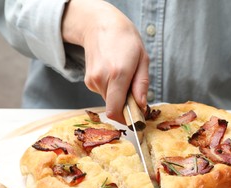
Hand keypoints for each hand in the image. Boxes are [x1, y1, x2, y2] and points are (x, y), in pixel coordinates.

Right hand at [62, 0, 148, 122]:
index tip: (136, 118)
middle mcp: (102, 79)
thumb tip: (141, 106)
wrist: (100, 25)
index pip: (115, 110)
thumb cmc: (126, 40)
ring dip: (119, 96)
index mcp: (118, 74)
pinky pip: (104, 93)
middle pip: (114, 107)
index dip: (126, 119)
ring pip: (109, 101)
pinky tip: (114, 74)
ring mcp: (92, 81)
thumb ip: (142, 85)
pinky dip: (111, 90)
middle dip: (126, 105)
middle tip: (135, 92)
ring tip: (124, 77)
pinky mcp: (88, 81)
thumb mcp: (142, 59)